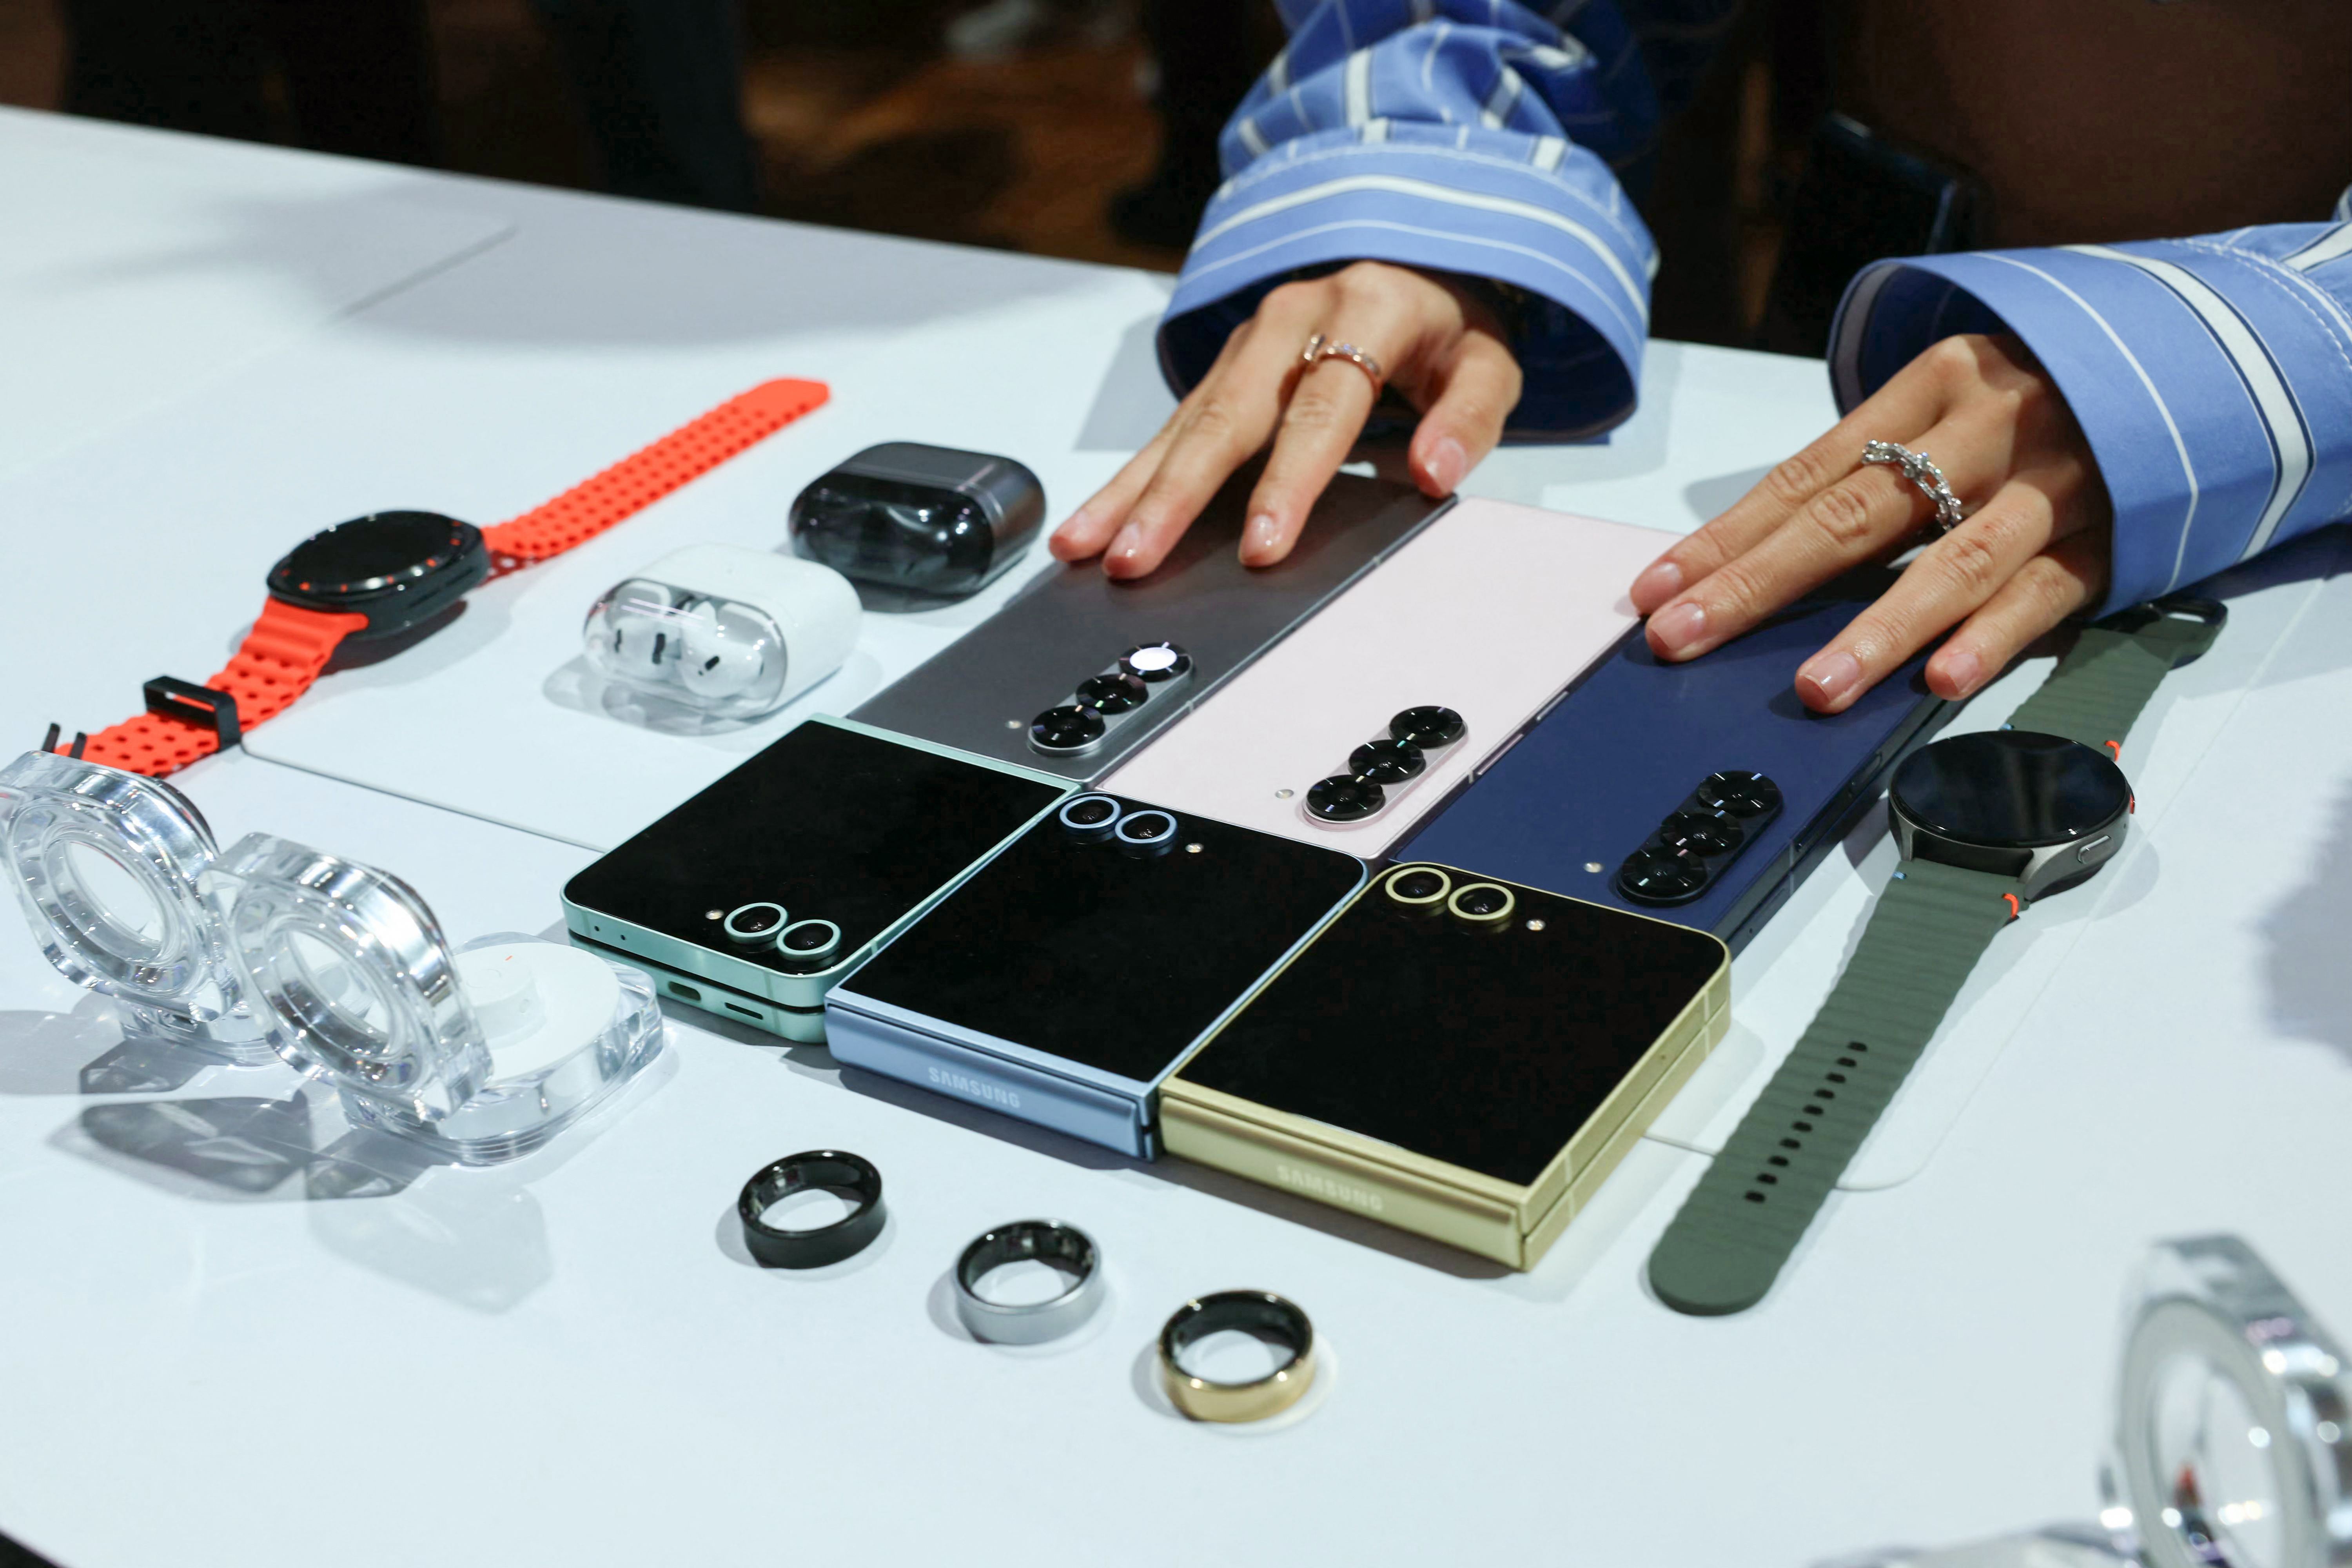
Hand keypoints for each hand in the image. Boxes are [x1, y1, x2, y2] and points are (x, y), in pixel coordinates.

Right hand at [1050, 261, 1521, 577]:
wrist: (1416, 264)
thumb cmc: (1448, 333)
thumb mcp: (1488, 363)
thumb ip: (1468, 417)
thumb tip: (1434, 472)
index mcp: (1366, 311)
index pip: (1322, 408)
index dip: (1289, 480)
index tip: (1262, 546)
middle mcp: (1291, 319)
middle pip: (1227, 416)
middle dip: (1176, 495)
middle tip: (1137, 558)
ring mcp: (1247, 341)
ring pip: (1184, 422)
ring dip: (1132, 490)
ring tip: (1084, 546)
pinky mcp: (1224, 368)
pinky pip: (1173, 426)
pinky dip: (1131, 478)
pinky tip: (1091, 522)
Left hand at [1628, 333, 2114, 711]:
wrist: (2196, 361)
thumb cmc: (2037, 400)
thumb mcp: (1951, 406)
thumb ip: (1872, 473)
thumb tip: (1757, 558)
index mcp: (1934, 383)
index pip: (1806, 474)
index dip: (1726, 537)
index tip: (1655, 591)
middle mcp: (1989, 427)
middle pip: (1857, 515)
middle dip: (1761, 583)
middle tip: (1686, 637)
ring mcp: (2054, 483)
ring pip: (1952, 561)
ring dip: (1876, 630)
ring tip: (1814, 689)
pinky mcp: (2112, 536)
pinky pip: (2042, 593)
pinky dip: (1991, 637)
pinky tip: (1942, 680)